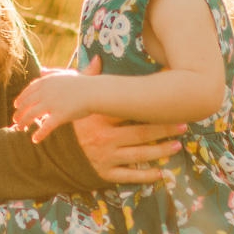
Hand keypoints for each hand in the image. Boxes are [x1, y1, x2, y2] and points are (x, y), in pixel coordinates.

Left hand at [12, 70, 95, 142]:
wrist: (95, 91)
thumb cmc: (83, 83)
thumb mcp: (65, 74)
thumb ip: (52, 72)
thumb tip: (41, 70)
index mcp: (46, 82)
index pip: (28, 91)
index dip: (20, 99)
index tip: (16, 105)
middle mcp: (46, 92)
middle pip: (27, 104)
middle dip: (19, 113)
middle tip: (15, 120)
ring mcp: (52, 104)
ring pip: (32, 115)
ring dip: (24, 123)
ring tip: (19, 129)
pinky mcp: (60, 115)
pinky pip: (46, 127)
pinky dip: (39, 134)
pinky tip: (34, 139)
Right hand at [64, 60, 183, 182]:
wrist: (49, 156)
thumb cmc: (67, 125)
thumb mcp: (75, 102)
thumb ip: (89, 80)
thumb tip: (97, 57)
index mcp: (99, 119)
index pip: (131, 113)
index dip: (151, 110)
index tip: (170, 105)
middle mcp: (104, 138)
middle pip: (140, 134)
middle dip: (163, 130)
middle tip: (183, 126)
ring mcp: (105, 158)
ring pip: (138, 156)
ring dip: (160, 152)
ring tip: (177, 146)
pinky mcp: (104, 174)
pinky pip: (128, 176)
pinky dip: (145, 176)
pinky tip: (161, 173)